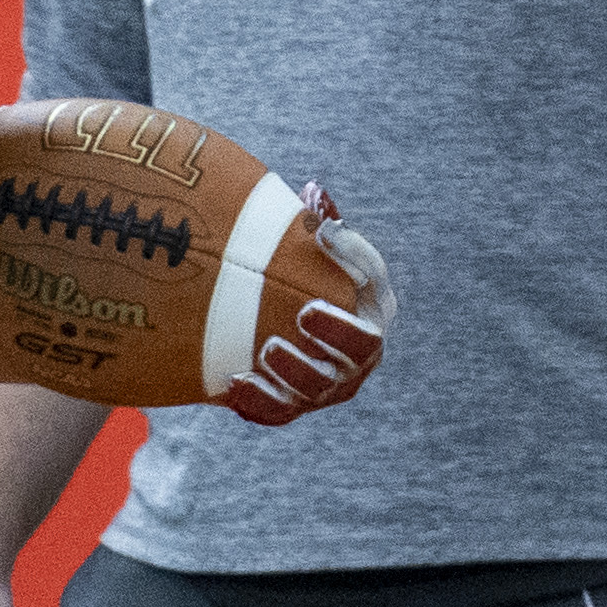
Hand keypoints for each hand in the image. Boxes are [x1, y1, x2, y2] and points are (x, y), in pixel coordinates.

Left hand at [226, 185, 390, 428]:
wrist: (267, 332)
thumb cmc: (301, 284)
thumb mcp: (313, 255)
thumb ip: (319, 224)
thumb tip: (314, 194)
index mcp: (370, 310)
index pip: (374, 281)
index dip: (354, 257)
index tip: (322, 234)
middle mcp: (358, 354)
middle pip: (363, 349)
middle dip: (337, 332)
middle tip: (305, 311)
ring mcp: (326, 386)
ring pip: (318, 388)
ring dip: (294, 370)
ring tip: (268, 347)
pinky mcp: (291, 407)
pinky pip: (277, 412)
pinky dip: (258, 402)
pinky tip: (233, 383)